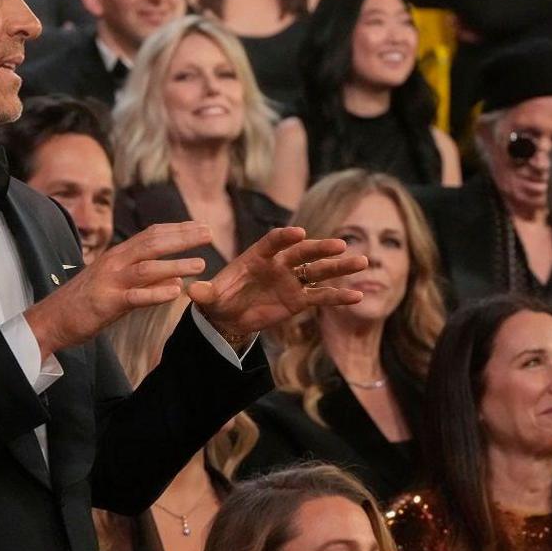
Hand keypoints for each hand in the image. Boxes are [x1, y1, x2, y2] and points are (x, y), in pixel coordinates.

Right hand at [25, 222, 212, 358]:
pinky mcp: (106, 303)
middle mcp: (114, 263)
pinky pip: (135, 297)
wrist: (51, 319)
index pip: (151, 235)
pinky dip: (156, 293)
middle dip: (183, 238)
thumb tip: (175, 278)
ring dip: (175, 264)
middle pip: (153, 244)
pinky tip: (175, 292)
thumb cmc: (85, 302)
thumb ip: (145, 280)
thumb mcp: (117, 285)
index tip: (202, 226)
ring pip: (147, 268)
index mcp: (117, 256)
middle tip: (209, 234)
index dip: (178, 229)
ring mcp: (110, 282)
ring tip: (201, 265)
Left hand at [186, 227, 368, 341]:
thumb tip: (190, 290)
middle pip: (302, 253)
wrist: (228, 317)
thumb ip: (204, 293)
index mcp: (256, 256)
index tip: (299, 233)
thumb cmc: (217, 300)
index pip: (272, 243)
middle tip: (340, 244)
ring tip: (362, 262)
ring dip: (339, 267)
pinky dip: (338, 296)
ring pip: (318, 271)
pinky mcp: (299, 299)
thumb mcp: (208, 299)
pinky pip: (321, 296)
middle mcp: (278, 264)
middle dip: (320, 248)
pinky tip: (358, 295)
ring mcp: (291, 281)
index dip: (285, 238)